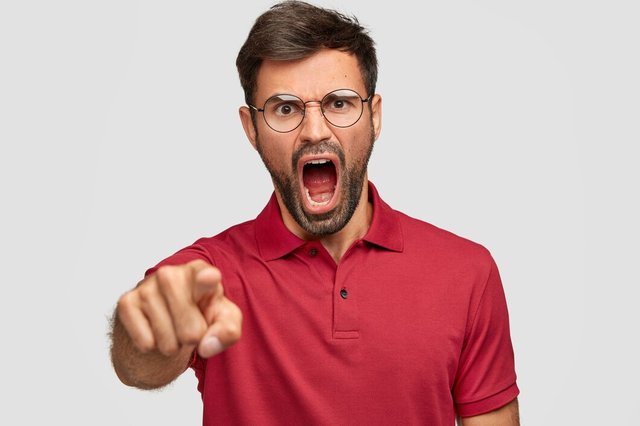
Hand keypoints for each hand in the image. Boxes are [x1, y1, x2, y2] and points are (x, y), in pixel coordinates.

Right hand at [117, 260, 241, 357]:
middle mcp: (172, 274)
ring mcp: (147, 287)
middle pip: (191, 331)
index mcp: (200, 273)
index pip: (205, 275)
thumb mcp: (224, 320)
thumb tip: (206, 346)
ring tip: (173, 329)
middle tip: (191, 327)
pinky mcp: (127, 302)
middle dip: (193, 339)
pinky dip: (152, 345)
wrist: (166, 318)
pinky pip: (145, 342)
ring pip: (167, 340)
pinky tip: (153, 330)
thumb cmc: (201, 313)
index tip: (210, 278)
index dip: (207, 279)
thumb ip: (228, 331)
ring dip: (173, 345)